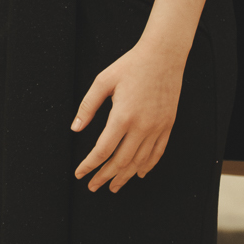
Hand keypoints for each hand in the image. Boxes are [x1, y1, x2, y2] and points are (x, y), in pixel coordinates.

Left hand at [72, 40, 182, 191]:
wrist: (163, 56)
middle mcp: (141, 126)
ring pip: (139, 162)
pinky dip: (147, 166)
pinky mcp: (167, 126)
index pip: (103, 150)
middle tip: (93, 186)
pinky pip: (157, 153)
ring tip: (113, 186)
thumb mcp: (103, 81)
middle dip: (104, 176)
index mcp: (122, 116)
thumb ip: (88, 106)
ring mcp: (157, 128)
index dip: (90, 165)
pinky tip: (138, 174)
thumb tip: (75, 128)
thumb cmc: (131, 66)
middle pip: (121, 161)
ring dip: (125, 177)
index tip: (80, 174)